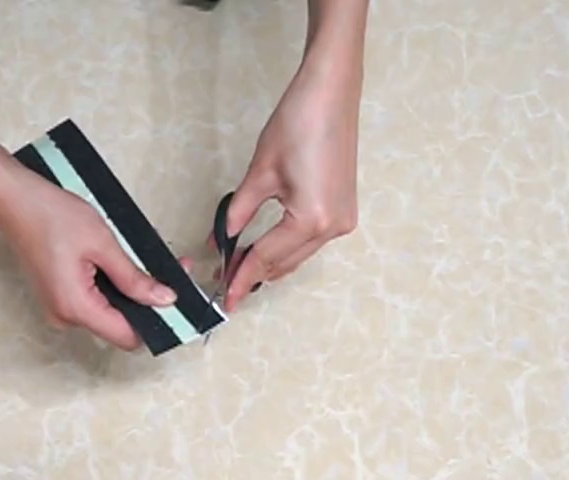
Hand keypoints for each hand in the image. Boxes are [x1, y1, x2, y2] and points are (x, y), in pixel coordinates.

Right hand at [0, 169, 183, 350]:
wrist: (15, 200)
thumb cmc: (51, 216)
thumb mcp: (103, 245)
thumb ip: (134, 278)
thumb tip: (163, 300)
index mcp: (76, 308)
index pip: (128, 336)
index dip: (156, 321)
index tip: (177, 301)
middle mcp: (65, 316)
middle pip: (120, 324)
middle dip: (148, 300)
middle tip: (172, 268)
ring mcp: (60, 308)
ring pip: (110, 311)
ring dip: (132, 290)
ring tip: (145, 259)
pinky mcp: (59, 296)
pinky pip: (95, 300)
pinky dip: (114, 285)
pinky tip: (122, 262)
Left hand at [217, 59, 361, 311]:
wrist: (331, 93)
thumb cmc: (299, 123)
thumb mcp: (260, 172)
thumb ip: (239, 211)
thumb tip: (222, 238)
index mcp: (312, 220)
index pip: (267, 258)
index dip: (242, 277)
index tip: (227, 297)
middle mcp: (333, 226)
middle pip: (285, 263)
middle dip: (255, 273)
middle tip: (227, 281)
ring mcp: (343, 219)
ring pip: (300, 255)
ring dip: (272, 261)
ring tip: (242, 266)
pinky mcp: (345, 208)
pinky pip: (312, 240)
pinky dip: (289, 246)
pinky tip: (269, 246)